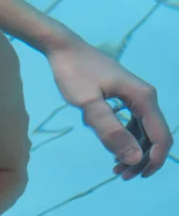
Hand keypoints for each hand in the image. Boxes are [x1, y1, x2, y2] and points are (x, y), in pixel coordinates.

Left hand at [46, 38, 173, 179]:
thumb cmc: (73, 72)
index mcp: (142, 97)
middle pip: (152, 135)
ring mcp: (133, 95)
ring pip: (141, 129)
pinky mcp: (121, 94)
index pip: (160, 136)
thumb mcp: (88, 103)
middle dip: (140, 158)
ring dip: (131, 149)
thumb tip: (135, 158)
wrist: (62, 47)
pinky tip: (107, 143)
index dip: (153, 160)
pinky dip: (122, 135)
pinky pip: (129, 121)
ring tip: (114, 166)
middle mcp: (143, 96)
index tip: (134, 175)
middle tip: (120, 174)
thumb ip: (111, 130)